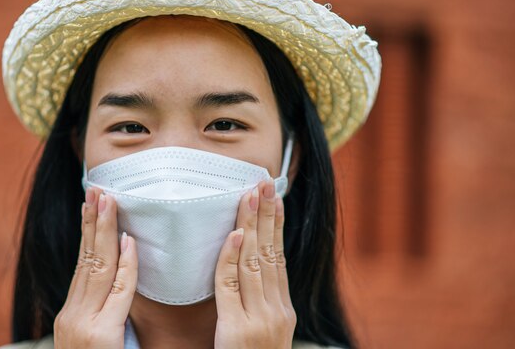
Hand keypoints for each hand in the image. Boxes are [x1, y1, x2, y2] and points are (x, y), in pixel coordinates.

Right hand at [54, 188, 137, 348]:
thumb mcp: (96, 338)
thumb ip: (103, 312)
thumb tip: (114, 285)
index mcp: (73, 314)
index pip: (84, 264)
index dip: (90, 233)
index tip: (93, 205)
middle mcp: (72, 315)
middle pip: (86, 259)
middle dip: (93, 221)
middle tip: (97, 188)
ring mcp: (83, 325)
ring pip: (97, 268)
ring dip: (104, 230)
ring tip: (107, 199)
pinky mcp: (100, 337)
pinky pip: (117, 293)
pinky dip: (124, 265)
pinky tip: (128, 241)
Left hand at [214, 179, 295, 347]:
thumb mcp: (262, 331)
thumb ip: (257, 301)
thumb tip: (245, 264)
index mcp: (282, 310)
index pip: (278, 258)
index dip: (275, 226)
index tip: (273, 198)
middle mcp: (277, 311)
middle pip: (271, 253)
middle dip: (268, 214)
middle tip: (264, 183)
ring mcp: (260, 320)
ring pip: (255, 262)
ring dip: (252, 225)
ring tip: (251, 195)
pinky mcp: (239, 330)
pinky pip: (232, 285)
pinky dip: (233, 258)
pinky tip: (236, 234)